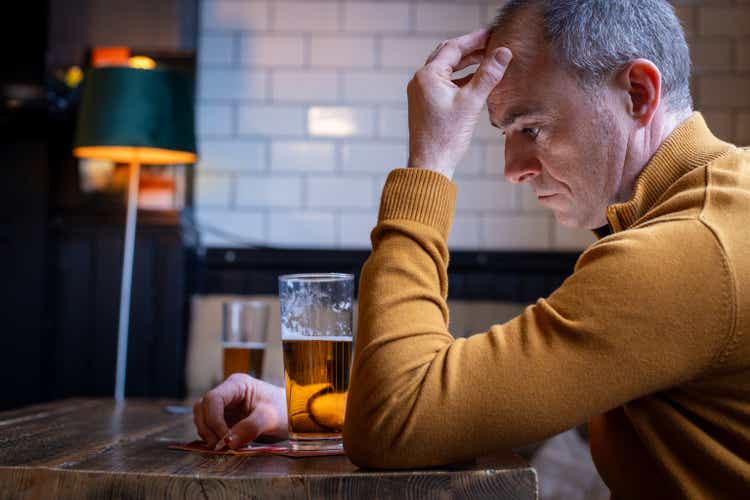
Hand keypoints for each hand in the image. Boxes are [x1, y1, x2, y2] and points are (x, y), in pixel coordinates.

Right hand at [193, 374, 287, 449]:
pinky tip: (225, 445)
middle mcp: (228, 392)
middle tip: (220, 446)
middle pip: (203, 407)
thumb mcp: (271, 418)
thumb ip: (250, 428)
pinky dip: (213, 437)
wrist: (293, 415)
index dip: (213, 420)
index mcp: (238, 384)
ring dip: (208, 433)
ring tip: (223, 446)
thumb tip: (228, 442)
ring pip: (202, 417)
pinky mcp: (225, 417)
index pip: (213, 399)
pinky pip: (210, 426)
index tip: (223, 438)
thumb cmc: (285, 410)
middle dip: (208, 428)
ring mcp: (225, 404)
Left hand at [407, 29, 511, 179]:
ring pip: (446, 70)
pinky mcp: (426, 104)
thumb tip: (503, 53)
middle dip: (470, 48)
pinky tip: (476, 81)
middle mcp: (420, 81)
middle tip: (491, 43)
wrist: (430, 164)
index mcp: (428, 76)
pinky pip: (444, 84)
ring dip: (466, 64)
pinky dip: (460, 79)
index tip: (492, 33)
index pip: (453, 48)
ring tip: (487, 59)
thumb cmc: (446, 137)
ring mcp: (421, 93)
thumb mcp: (471, 103)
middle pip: (447, 56)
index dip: (475, 39)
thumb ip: (488, 75)